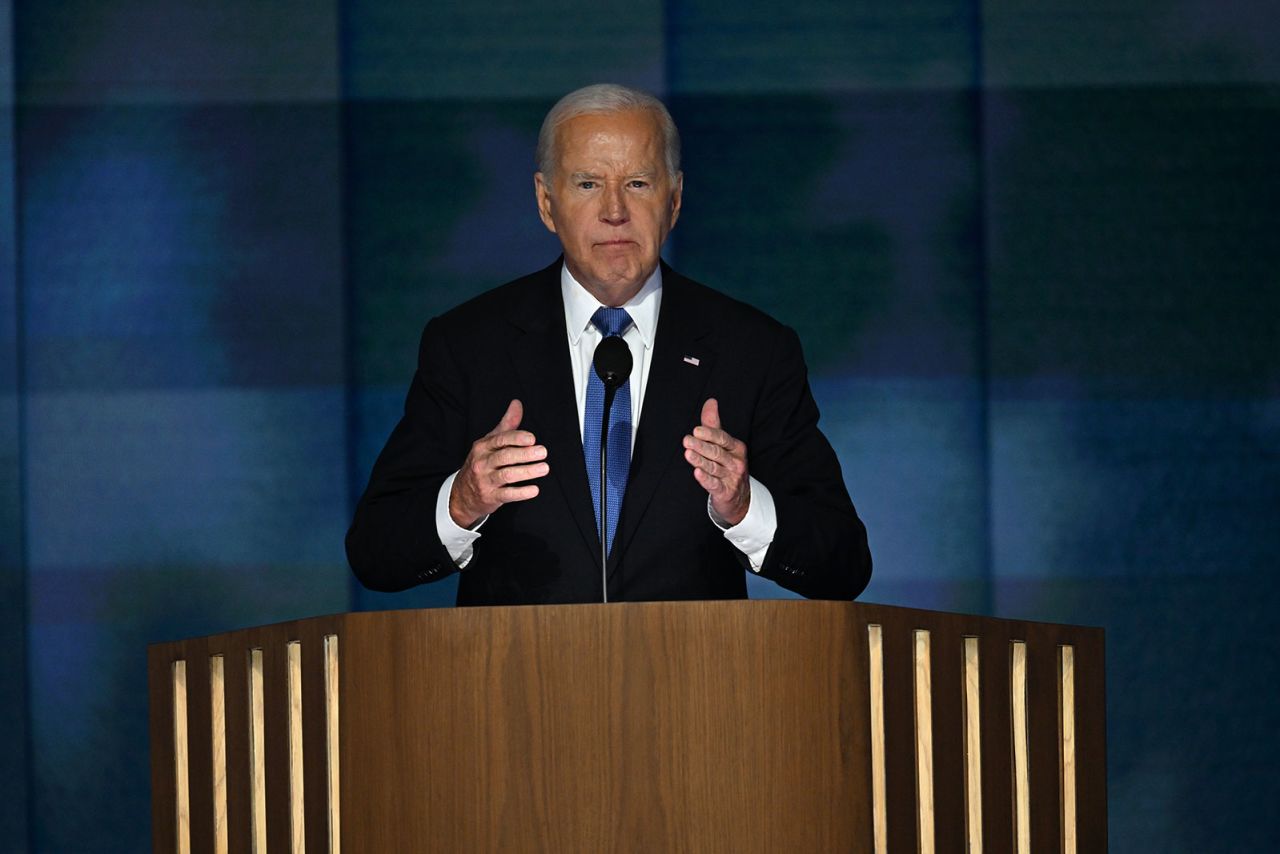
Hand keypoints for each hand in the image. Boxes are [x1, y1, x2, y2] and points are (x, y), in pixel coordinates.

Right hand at [449, 399, 548, 527]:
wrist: (462, 494)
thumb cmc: (481, 464)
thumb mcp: (489, 443)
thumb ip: (506, 425)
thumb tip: (517, 404)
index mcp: (483, 447)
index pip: (500, 440)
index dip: (517, 438)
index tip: (532, 438)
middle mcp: (482, 462)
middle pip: (505, 456)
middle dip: (525, 454)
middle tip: (543, 452)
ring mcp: (485, 480)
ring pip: (507, 475)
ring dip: (527, 472)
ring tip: (544, 468)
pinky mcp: (490, 497)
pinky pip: (507, 494)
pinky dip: (521, 492)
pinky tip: (534, 489)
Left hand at [682, 398, 749, 525]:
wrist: (740, 497)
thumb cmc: (728, 466)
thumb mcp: (724, 445)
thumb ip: (714, 425)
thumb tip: (710, 402)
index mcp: (736, 448)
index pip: (722, 439)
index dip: (709, 434)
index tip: (696, 430)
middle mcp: (736, 462)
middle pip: (716, 452)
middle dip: (701, 446)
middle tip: (687, 440)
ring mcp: (732, 478)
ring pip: (713, 467)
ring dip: (700, 460)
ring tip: (688, 454)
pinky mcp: (726, 492)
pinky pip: (714, 484)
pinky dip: (705, 479)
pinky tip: (697, 473)